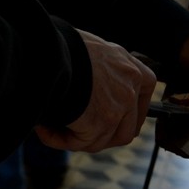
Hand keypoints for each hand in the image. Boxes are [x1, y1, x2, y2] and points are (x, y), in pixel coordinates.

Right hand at [35, 30, 156, 152]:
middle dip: (105, 134)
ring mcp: (117, 108)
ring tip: (55, 128)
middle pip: (128, 127)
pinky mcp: (99, 124)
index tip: (117, 115)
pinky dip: (59, 139)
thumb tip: (90, 86)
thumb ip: (102, 69)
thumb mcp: (94, 50)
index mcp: (130, 68)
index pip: (145, 93)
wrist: (53, 52)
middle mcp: (129, 88)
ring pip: (103, 140)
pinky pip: (79, 143)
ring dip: (80, 140)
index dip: (132, 109)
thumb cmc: (66, 46)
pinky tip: (43, 129)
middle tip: (81, 131)